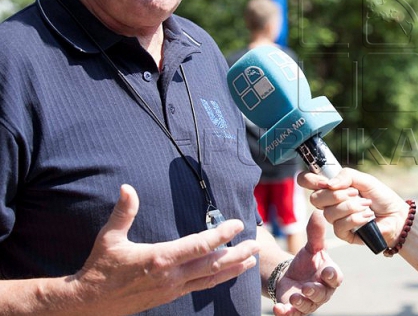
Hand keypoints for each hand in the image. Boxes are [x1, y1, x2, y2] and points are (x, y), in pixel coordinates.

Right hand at [69, 184, 258, 314]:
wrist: (87, 304)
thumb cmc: (99, 268)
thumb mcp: (109, 238)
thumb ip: (123, 212)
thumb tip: (127, 187)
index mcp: (159, 259)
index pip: (199, 246)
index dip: (221, 235)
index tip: (237, 224)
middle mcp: (170, 276)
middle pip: (212, 264)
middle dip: (237, 254)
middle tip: (257, 244)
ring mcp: (171, 289)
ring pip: (209, 279)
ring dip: (232, 269)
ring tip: (250, 260)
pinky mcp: (169, 296)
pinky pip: (199, 287)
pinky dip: (216, 279)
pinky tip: (226, 273)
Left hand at [271, 212, 342, 315]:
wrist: (291, 275)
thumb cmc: (307, 261)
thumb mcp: (311, 247)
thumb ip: (316, 234)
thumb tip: (318, 213)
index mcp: (330, 275)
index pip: (335, 277)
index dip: (332, 276)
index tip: (326, 271)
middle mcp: (322, 292)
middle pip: (322, 295)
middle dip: (315, 292)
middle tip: (307, 287)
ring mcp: (309, 302)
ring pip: (308, 306)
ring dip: (301, 303)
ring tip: (295, 296)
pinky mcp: (295, 309)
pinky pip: (292, 314)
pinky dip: (285, 313)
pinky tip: (278, 309)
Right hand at [298, 169, 408, 249]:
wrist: (396, 215)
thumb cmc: (380, 196)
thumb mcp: (365, 180)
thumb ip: (346, 176)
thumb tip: (329, 184)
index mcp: (332, 187)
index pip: (307, 181)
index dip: (309, 180)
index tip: (325, 181)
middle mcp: (330, 203)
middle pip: (315, 199)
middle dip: (336, 195)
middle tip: (355, 193)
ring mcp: (336, 219)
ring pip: (329, 213)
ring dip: (351, 207)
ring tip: (366, 205)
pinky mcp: (344, 234)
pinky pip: (339, 226)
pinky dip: (355, 219)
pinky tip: (367, 217)